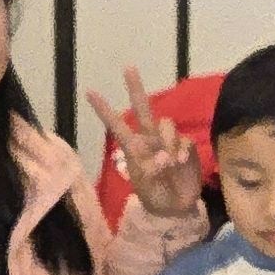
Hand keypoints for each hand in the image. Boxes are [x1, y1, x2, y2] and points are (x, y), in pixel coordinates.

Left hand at [91, 68, 204, 221]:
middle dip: (135, 88)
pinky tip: (180, 163)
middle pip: (143, 109)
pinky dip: (181, 151)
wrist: (175, 207)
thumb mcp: (147, 185)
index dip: (104, 110)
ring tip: (170, 163)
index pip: (116, 125)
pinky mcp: (186, 147)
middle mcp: (149, 138)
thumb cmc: (154, 194)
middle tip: (128, 68)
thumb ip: (153, 169)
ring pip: (167, 125)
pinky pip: (184, 140)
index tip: (89, 92)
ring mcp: (168, 141)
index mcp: (133, 147)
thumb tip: (164, 156)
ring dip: (168, 142)